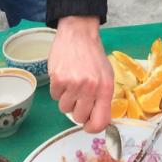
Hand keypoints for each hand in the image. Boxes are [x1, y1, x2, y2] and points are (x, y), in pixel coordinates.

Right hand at [49, 16, 114, 131]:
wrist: (79, 34)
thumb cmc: (93, 57)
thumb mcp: (106, 76)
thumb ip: (103, 98)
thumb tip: (98, 121)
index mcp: (105, 88)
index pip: (100, 121)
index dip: (93, 128)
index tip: (88, 125)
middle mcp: (90, 87)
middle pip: (79, 117)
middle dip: (78, 110)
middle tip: (80, 96)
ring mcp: (73, 84)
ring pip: (65, 108)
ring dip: (67, 99)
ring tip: (72, 83)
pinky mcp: (58, 79)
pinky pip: (55, 97)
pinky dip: (58, 90)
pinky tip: (64, 77)